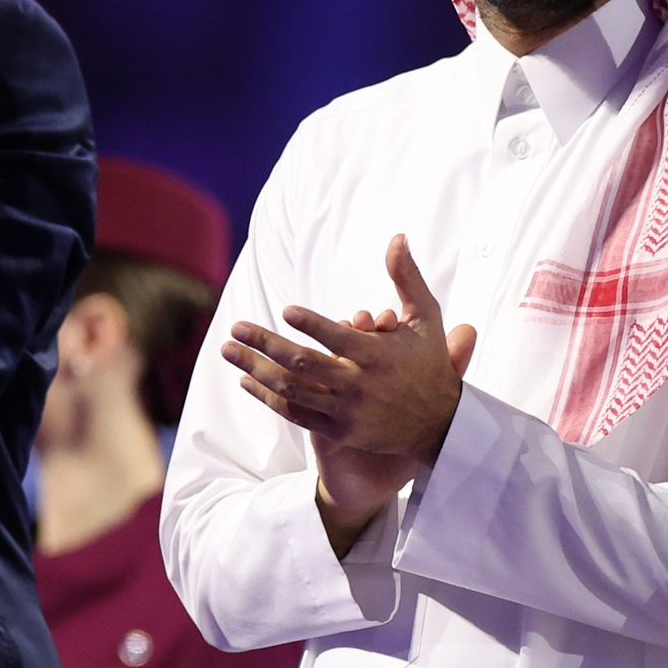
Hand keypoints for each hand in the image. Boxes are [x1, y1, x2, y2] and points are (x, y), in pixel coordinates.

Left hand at [224, 235, 477, 554]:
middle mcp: (359, 385)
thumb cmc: (430, 363)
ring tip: (228, 350)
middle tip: (236, 327)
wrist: (439, 425)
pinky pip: (295, 414)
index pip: (338, 338)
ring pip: (292, 390)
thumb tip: (397, 237)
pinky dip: (268, 397)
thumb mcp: (425, 318)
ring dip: (256, 369)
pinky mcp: (338, 430)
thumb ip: (406, 278)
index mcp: (379, 355)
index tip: (285, 310)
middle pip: (304, 364)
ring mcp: (346, 411)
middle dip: (266, 344)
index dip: (312, 324)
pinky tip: (246, 380)